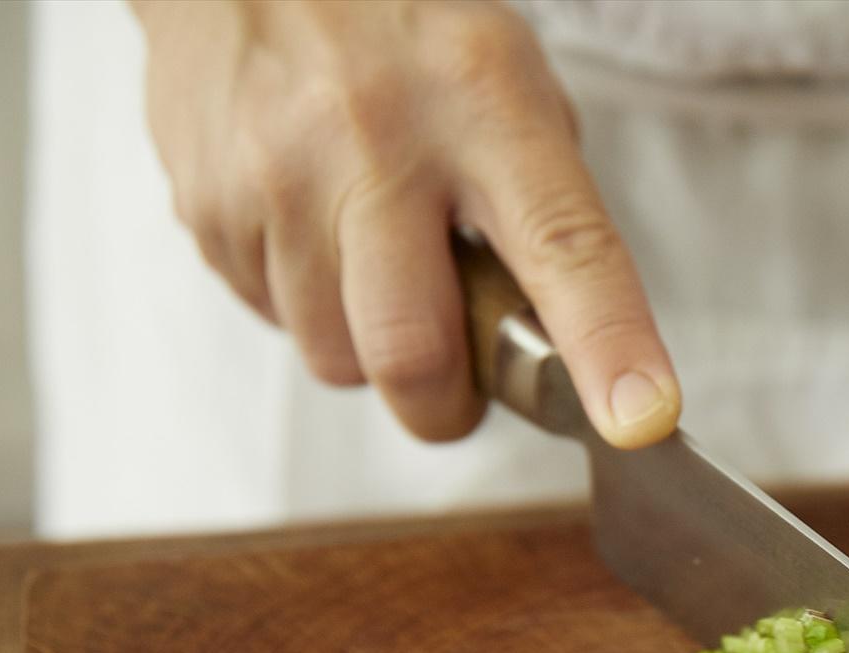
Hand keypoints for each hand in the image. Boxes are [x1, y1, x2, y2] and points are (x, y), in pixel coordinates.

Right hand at [134, 0, 678, 445]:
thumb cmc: (403, 35)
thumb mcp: (505, 85)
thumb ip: (542, 212)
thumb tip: (569, 350)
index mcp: (486, 103)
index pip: (564, 247)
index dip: (608, 346)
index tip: (639, 418)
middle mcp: (379, 139)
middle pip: (413, 353)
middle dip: (444, 407)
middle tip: (458, 389)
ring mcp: (279, 173)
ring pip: (336, 357)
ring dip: (368, 352)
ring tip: (375, 270)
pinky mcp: (208, 205)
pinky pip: (272, 320)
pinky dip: (306, 307)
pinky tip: (314, 233)